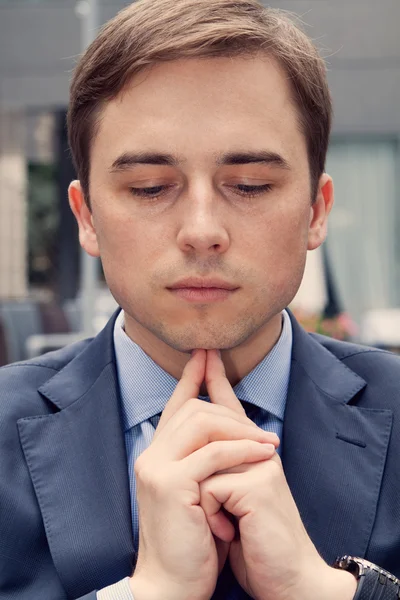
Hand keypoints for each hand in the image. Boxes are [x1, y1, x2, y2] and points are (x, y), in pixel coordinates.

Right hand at [130, 349, 278, 599]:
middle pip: (194, 409)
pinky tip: (263, 454)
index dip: (191, 377)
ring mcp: (156, 466)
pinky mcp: (170, 483)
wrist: (171, 583)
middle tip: (263, 428)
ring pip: (202, 423)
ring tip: (270, 443)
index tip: (206, 354)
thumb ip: (206, 460)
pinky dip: (242, 450)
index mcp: (157, 454)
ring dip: (242, 429)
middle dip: (229, 407)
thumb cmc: (192, 539)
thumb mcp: (200, 491)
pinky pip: (213, 453)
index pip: (176, 406)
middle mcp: (151, 454)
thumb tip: (229, 434)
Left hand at [200, 351, 357, 599]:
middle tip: (215, 476)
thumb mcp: (230, 500)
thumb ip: (219, 467)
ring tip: (219, 527)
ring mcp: (260, 464)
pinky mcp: (258, 484)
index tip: (203, 353)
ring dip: (203, 499)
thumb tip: (194, 449)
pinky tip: (228, 534)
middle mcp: (258, 451)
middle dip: (202, 457)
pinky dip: (211, 516)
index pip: (228, 408)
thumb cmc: (254, 541)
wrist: (285, 579)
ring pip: (206, 460)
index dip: (214, 379)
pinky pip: (210, 486)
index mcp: (251, 454)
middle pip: (213, 423)